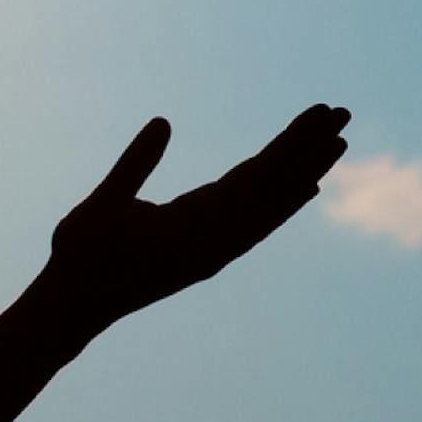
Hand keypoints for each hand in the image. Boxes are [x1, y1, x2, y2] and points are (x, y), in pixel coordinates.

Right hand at [30, 105, 350, 327]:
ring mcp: (217, 252)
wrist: (76, 309)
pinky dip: (285, 204)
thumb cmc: (80, 254)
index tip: (322, 113)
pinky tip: (304, 189)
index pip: (259, 175)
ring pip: (273, 207)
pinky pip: (260, 225)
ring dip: (305, 172)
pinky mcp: (210, 257)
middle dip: (310, 147)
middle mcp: (218, 241)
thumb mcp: (101, 205)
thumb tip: (163, 122)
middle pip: (277, 187)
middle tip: (345, 112)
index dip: (292, 141)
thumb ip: (134, 164)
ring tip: (336, 145)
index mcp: (195, 225)